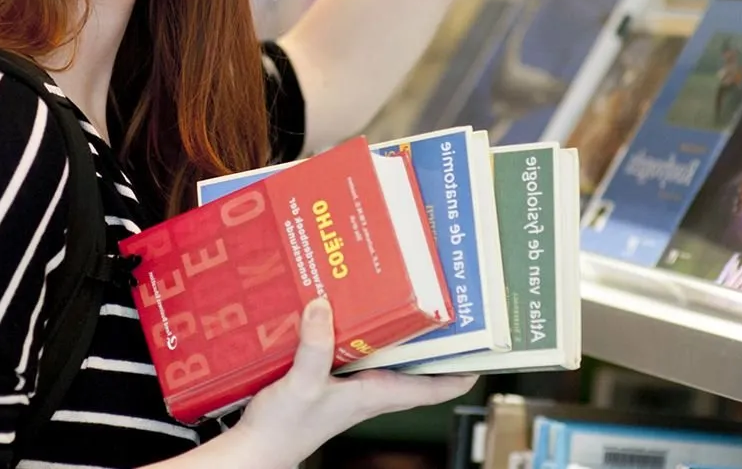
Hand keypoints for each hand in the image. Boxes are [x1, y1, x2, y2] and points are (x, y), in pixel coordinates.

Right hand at [230, 298, 476, 468]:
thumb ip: (315, 347)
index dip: (463, 370)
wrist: (257, 448)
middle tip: (445, 301)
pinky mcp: (329, 378)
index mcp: (376, 394)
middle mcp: (370, 389)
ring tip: (402, 293)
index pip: (435, 387)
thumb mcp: (301, 384)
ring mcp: (351, 384)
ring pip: (386, 355)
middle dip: (432, 338)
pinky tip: (343, 309)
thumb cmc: (284, 428)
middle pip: (416, 365)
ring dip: (396, 330)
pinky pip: (355, 350)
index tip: (484, 346)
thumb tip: (325, 306)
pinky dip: (357, 331)